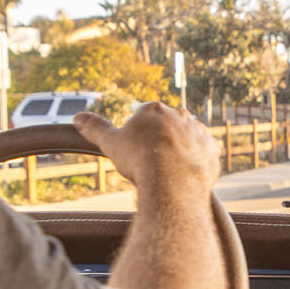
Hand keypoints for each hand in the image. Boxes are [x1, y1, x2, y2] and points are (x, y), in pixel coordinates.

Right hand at [73, 103, 219, 195]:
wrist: (172, 179)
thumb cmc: (139, 159)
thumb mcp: (111, 143)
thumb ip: (96, 128)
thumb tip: (78, 118)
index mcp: (153, 109)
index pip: (144, 114)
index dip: (138, 132)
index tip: (135, 148)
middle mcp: (179, 115)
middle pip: (167, 124)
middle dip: (160, 138)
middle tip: (152, 160)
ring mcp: (198, 131)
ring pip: (188, 137)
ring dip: (181, 148)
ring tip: (170, 170)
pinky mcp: (212, 149)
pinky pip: (206, 153)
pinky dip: (198, 161)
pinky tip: (188, 173)